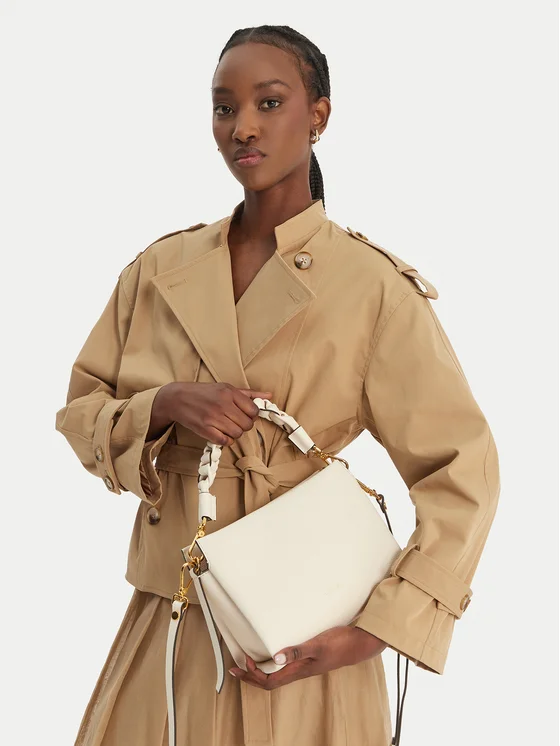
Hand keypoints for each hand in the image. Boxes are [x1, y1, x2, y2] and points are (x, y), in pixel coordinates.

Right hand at [147, 381, 272, 443]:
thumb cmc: (204, 393)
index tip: (244, 415)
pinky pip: (225, 441)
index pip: (253, 410)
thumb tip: (269, 396)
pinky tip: (220, 434)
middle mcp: (222, 404)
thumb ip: (249, 394)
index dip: (251, 416)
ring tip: (226, 427)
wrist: (177, 398)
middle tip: (235, 422)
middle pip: (247, 424)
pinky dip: (225, 440)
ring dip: (234, 433)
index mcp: (229, 392)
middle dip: (243, 426)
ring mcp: (213, 417)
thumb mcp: (226, 388)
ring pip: (237, 434)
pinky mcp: (204, 429)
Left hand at [228, 625, 387, 689]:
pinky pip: (286, 666)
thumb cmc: (340, 644)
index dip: (252, 676)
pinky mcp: (309, 659)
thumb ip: (298, 650)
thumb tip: (276, 657)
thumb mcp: (317, 645)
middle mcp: (299, 671)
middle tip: (235, 669)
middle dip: (251, 677)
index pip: (268, 682)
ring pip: (277, 675)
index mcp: (298, 671)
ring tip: (248, 662)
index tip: (241, 663)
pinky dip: (274, 663)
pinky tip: (273, 653)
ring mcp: (304, 666)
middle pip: (269, 681)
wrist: (359, 645)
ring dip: (260, 671)